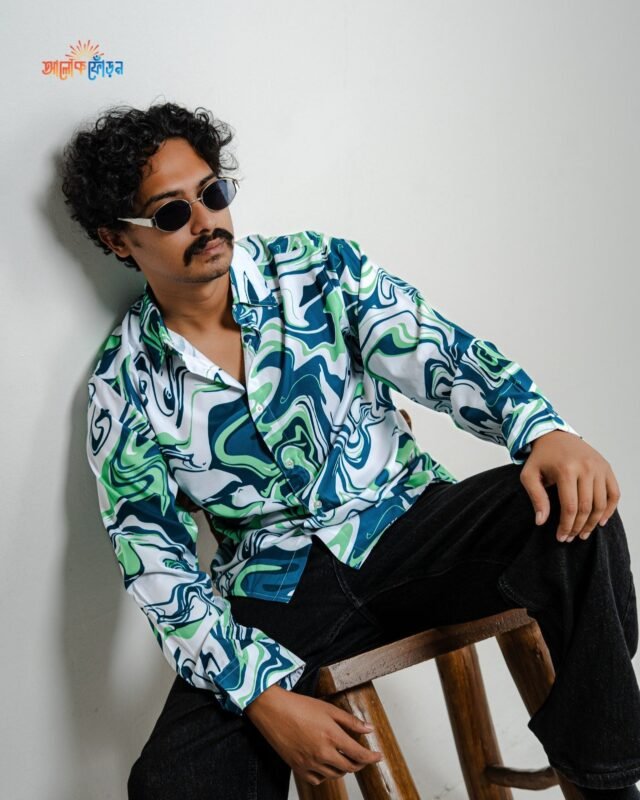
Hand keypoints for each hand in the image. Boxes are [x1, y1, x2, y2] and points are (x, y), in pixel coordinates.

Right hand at [244, 683, 382, 785]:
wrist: (273, 711)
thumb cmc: (299, 706)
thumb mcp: (328, 708)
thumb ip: (350, 721)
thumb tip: (368, 729)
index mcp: (332, 736)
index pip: (359, 754)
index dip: (372, 757)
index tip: (378, 756)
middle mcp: (322, 753)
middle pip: (349, 767)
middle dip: (359, 763)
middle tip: (362, 756)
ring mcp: (310, 763)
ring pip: (335, 775)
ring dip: (344, 768)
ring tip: (344, 757)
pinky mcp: (298, 768)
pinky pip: (318, 780)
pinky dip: (326, 775)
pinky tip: (326, 765)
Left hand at [519, 430, 619, 543]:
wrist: (554, 435)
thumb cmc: (540, 457)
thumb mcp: (529, 475)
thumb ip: (536, 497)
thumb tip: (541, 521)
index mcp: (566, 469)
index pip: (570, 507)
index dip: (566, 526)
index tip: (561, 537)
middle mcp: (586, 468)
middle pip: (587, 507)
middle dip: (578, 527)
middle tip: (571, 538)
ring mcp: (599, 467)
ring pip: (601, 503)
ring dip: (593, 522)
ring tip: (583, 533)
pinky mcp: (606, 467)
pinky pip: (614, 493)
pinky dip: (610, 509)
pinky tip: (601, 521)